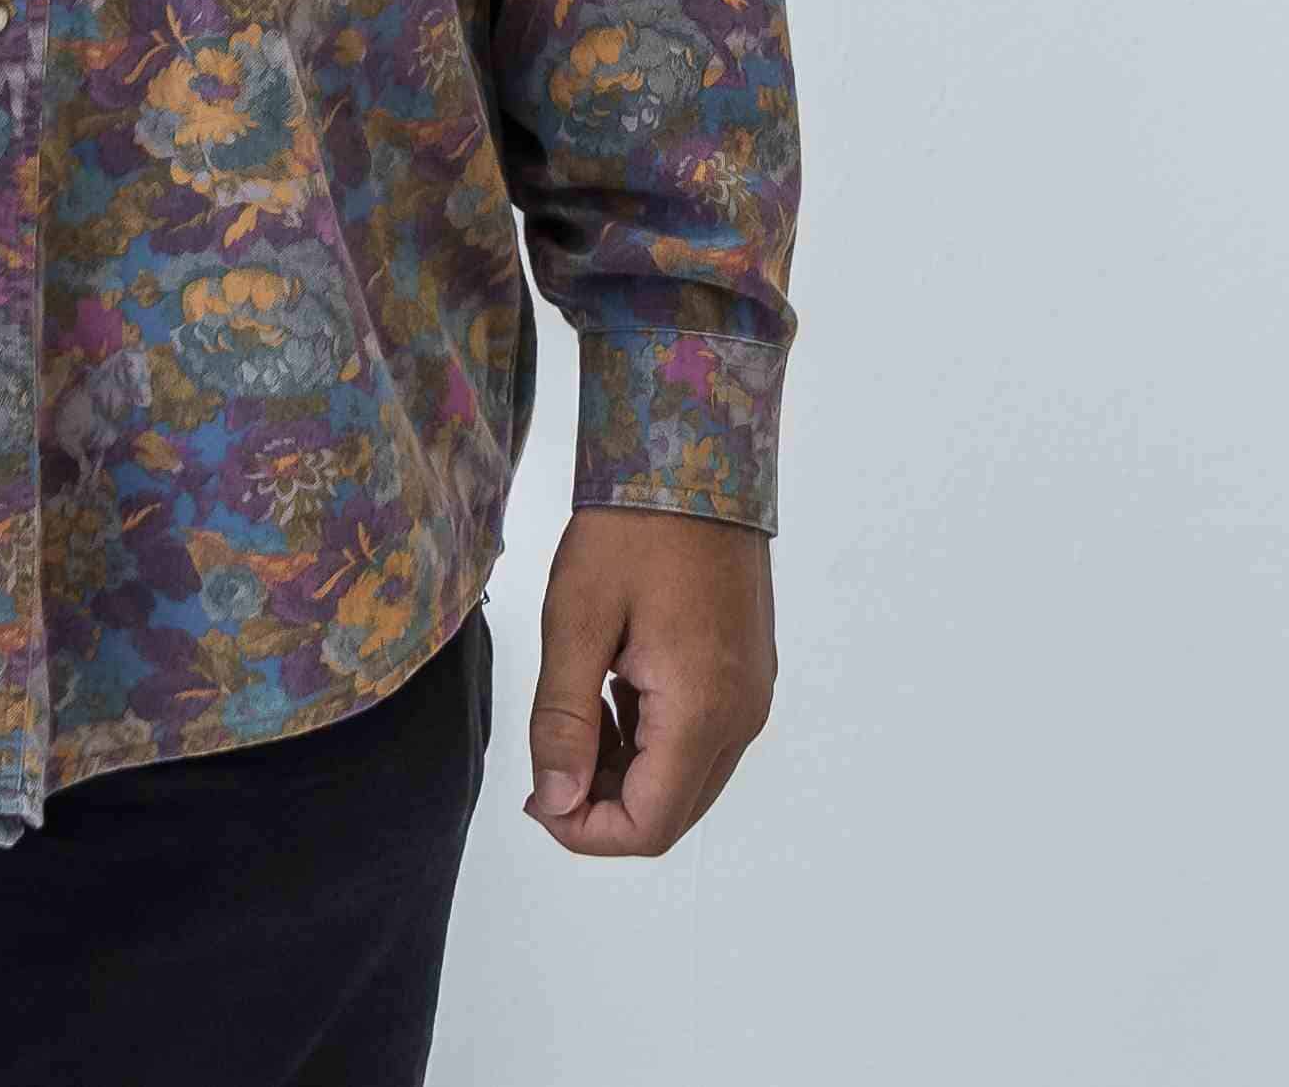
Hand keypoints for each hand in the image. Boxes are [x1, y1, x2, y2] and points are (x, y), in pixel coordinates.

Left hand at [522, 508, 775, 858]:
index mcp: (702, 710)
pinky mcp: (748, 673)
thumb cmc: (632, 530)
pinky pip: (703, 740)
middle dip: (603, 806)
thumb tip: (556, 805)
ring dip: (626, 774)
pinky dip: (653, 742)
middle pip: (672, 813)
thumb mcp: (576, 623)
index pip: (648, 826)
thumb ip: (563, 723)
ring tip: (576, 715)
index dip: (584, 832)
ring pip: (687, 780)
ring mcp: (752, 694)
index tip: (537, 797)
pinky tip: (613, 694)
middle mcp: (741, 715)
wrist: (695, 455)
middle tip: (549, 760)